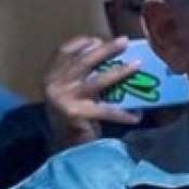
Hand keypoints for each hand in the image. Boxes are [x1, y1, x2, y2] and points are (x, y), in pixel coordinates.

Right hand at [42, 35, 142, 149]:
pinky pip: (106, 111)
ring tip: (138, 65)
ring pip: (97, 81)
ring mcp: (65, 99)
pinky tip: (137, 116)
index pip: (64, 52)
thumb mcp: (73, 94)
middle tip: (123, 41)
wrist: (64, 149)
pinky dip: (123, 114)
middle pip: (83, 61)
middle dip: (105, 50)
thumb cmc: (74, 120)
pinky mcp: (76, 114)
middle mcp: (54, 85)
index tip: (98, 39)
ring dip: (120, 72)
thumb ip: (83, 78)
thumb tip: (113, 60)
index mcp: (51, 77)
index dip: (81, 43)